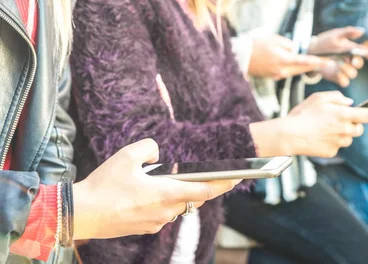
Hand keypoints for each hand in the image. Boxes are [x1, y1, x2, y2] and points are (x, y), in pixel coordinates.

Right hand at [73, 139, 239, 239]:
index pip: (205, 191)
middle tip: (200, 176)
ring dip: (177, 196)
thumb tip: (158, 152)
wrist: (81, 214)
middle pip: (193, 199)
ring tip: (164, 182)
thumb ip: (149, 147)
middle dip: (198, 188)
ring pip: (177, 208)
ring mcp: (156, 223)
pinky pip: (162, 215)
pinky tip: (146, 195)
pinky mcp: (145, 229)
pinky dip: (162, 204)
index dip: (223, 184)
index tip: (237, 178)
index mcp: (166, 194)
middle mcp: (166, 212)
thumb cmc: (103, 186)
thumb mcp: (126, 156)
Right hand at [248, 35, 326, 79]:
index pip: (304, 62)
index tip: (327, 62)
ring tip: (315, 63)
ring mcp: (277, 76)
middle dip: (314, 66)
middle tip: (326, 62)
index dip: (317, 61)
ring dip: (304, 68)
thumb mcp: (276, 40)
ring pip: (295, 72)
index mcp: (284, 61)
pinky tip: (297, 65)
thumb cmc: (258, 45)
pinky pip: (287, 73)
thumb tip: (296, 52)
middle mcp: (282, 71)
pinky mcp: (273, 77)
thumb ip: (290, 46)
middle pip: (302, 69)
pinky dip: (293, 69)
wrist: (241, 56)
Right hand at [249, 91, 367, 157]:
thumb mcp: (319, 97)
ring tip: (324, 129)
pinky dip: (331, 142)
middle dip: (353, 124)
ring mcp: (338, 143)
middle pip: (359, 129)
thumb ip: (337, 97)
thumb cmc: (303, 114)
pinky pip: (336, 147)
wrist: (289, 135)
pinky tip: (318, 137)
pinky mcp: (331, 152)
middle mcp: (344, 130)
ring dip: (341, 134)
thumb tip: (349, 103)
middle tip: (339, 120)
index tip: (366, 112)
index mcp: (344, 115)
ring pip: (347, 139)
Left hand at [308, 27, 367, 86]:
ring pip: (353, 74)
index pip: (364, 53)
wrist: (311, 53)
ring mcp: (344, 70)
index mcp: (352, 50)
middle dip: (357, 63)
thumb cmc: (325, 42)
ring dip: (347, 69)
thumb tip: (362, 31)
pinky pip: (345, 82)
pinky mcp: (338, 77)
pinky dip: (342, 78)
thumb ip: (348, 32)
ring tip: (338, 63)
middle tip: (352, 60)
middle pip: (359, 65)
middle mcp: (350, 61)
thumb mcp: (335, 35)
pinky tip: (336, 72)